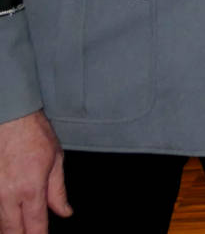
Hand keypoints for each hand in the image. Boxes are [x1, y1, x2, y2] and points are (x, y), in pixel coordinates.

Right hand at [0, 111, 67, 233]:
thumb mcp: (56, 160)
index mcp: (31, 188)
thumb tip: (64, 212)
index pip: (35, 226)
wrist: (9, 116)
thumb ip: (57, 191)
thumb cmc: (33, 134)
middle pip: (11, 230)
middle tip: (29, 233)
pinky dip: (0, 213)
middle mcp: (7, 194)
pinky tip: (8, 212)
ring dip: (9, 226)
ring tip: (20, 224)